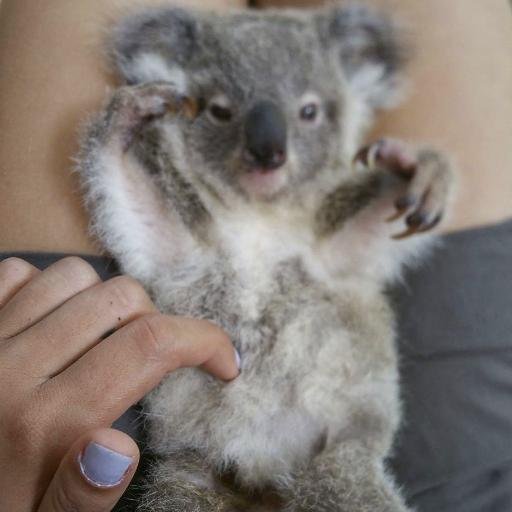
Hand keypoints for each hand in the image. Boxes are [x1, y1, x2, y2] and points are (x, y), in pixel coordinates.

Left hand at [0, 257, 238, 510]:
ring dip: (102, 301)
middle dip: (156, 321)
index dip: (205, 341)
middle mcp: (11, 370)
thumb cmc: (2, 506)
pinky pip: (19, 272)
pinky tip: (52, 326)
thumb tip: (120, 448)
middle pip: (121, 298)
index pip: (150, 346)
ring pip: (73, 274)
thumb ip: (81, 497)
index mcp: (46, 424)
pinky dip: (45, 288)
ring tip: (102, 340)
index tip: (226, 362)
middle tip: (150, 360)